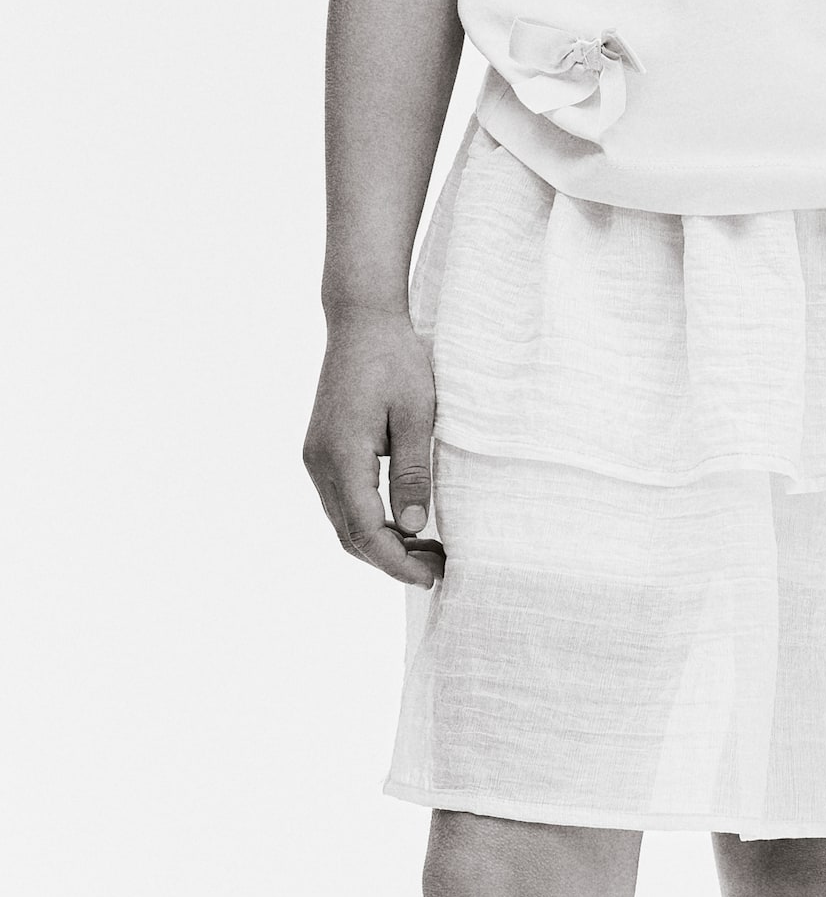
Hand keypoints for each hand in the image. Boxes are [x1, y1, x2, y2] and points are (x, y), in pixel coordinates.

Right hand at [303, 310, 445, 588]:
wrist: (362, 321)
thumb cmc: (395, 360)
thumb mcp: (417, 414)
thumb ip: (413, 472)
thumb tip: (416, 527)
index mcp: (341, 456)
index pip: (366, 531)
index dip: (398, 562)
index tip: (432, 576)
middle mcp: (320, 463)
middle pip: (350, 535)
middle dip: (392, 560)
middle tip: (438, 568)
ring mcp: (316, 458)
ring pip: (344, 522)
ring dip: (382, 543)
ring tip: (428, 551)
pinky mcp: (322, 451)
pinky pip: (343, 501)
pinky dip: (371, 520)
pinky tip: (405, 522)